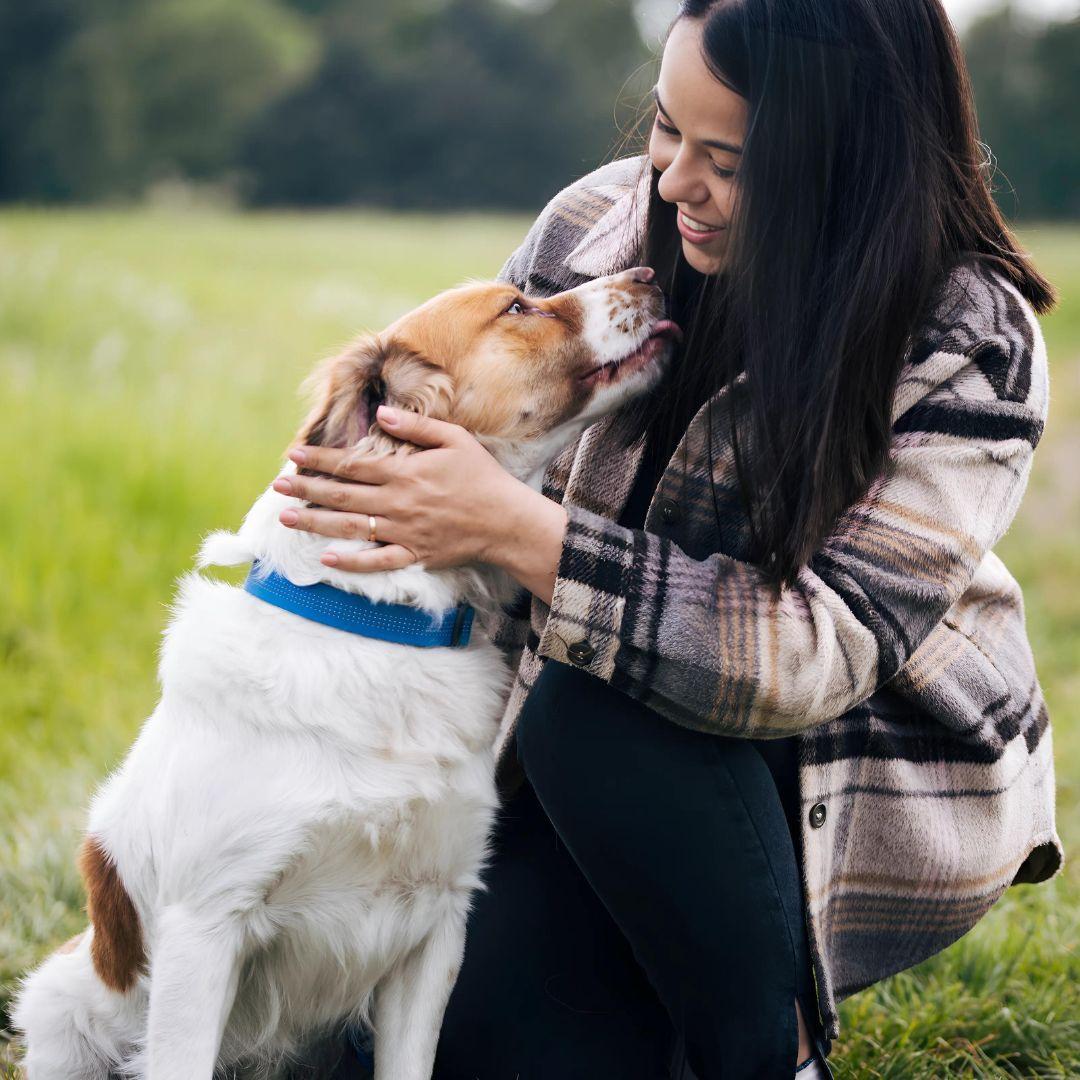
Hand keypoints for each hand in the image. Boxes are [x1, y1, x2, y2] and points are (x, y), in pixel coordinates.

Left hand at [274, 406, 565, 596]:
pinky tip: (326, 558)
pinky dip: (351, 561)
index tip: (293, 454)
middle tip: (276, 487)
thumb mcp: (454, 439)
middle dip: (306, 490)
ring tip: (286, 518)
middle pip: (341, 495)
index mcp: (404, 472)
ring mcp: (403, 531)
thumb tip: (381, 412)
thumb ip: (416, 426)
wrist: (506, 521)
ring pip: (349, 527)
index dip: (320, 458)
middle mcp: (397, 502)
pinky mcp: (413, 554)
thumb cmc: (482, 477)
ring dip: (315, 522)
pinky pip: (377, 561)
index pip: (351, 464)